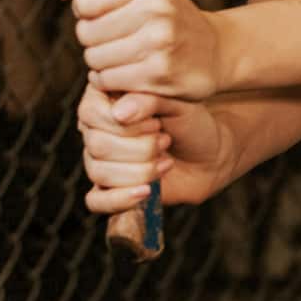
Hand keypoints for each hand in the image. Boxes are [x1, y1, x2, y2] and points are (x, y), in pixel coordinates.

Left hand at [64, 0, 222, 99]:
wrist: (214, 50)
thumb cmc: (165, 13)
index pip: (84, 1)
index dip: (88, 11)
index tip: (106, 14)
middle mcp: (158, 8)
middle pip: (86, 33)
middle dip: (94, 39)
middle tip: (117, 38)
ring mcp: (160, 43)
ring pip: (94, 59)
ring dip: (102, 62)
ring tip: (125, 56)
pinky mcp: (159, 75)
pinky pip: (108, 81)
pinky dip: (111, 81)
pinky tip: (130, 72)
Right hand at [78, 83, 232, 210]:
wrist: (209, 154)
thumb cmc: (191, 122)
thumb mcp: (177, 103)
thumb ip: (149, 99)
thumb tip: (119, 113)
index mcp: (105, 99)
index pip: (90, 113)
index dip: (127, 124)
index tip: (157, 123)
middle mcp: (95, 129)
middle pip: (97, 144)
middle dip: (140, 147)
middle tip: (166, 140)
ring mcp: (98, 159)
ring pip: (99, 172)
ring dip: (140, 170)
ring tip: (165, 160)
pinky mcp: (107, 188)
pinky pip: (96, 201)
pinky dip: (121, 198)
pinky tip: (146, 191)